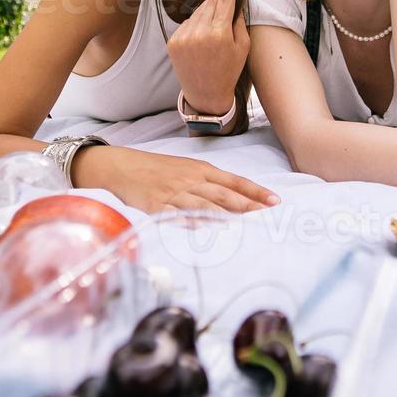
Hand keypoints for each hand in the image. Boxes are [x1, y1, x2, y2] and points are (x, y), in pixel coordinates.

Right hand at [73, 144, 279, 212]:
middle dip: (248, 205)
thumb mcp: (186, 169)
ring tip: (246, 226)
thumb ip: (209, 184)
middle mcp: (191, 180)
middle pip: (224, 194)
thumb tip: (236, 199)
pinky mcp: (157, 207)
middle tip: (269, 215)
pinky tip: (206, 230)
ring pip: (205, 205)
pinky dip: (193, 223)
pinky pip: (178, 216)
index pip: (234, 181)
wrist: (121, 166)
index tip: (275, 201)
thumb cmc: (156, 169)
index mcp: (200, 170)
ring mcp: (174, 194)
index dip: (255, 191)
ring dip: (226, 216)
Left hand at [166, 0, 249, 115]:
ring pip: (198, 11)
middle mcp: (200, 33)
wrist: (205, 94)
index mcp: (220, 34)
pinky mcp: (173, 41)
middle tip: (225, 1)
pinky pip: (188, 22)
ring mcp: (184, 37)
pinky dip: (196, 24)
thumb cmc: (229, 70)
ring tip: (214, 30)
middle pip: (211, 2)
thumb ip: (238, 21)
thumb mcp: (243, 47)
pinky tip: (202, 39)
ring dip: (207, 12)